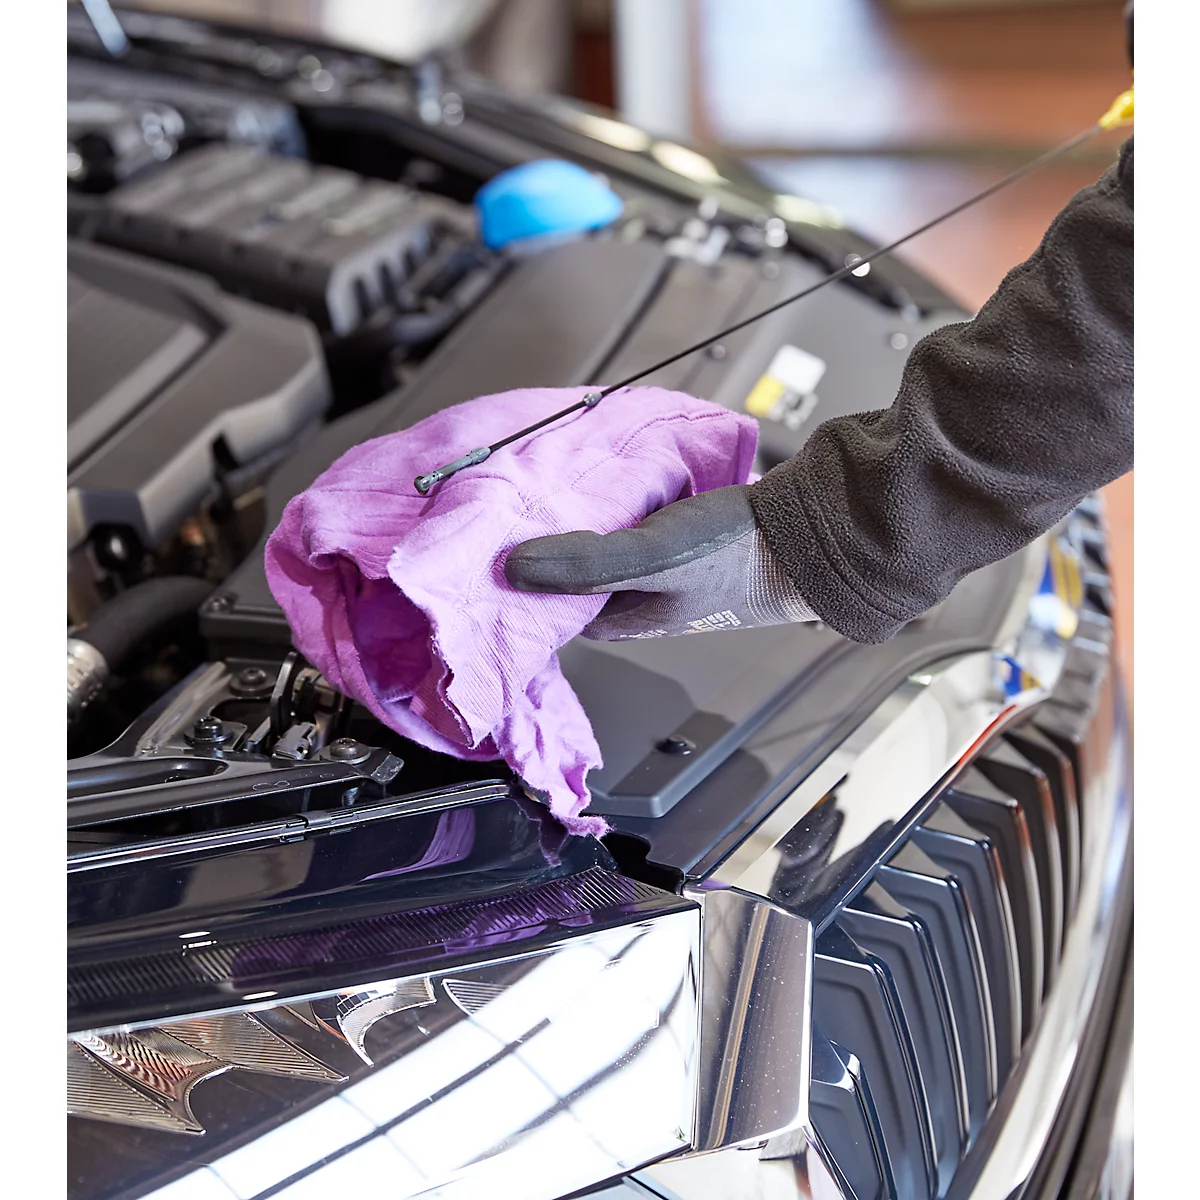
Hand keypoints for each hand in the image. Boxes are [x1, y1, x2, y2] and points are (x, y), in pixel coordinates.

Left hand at [504, 484, 816, 639]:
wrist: (810, 529)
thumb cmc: (734, 555)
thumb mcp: (649, 559)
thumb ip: (583, 565)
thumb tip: (513, 568)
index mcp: (624, 621)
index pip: (552, 607)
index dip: (527, 578)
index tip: (501, 543)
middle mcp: (641, 602)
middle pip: (579, 575)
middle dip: (556, 543)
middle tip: (532, 503)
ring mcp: (665, 573)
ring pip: (609, 547)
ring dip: (590, 521)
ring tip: (566, 485)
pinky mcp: (687, 542)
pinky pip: (637, 523)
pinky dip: (624, 504)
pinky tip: (619, 480)